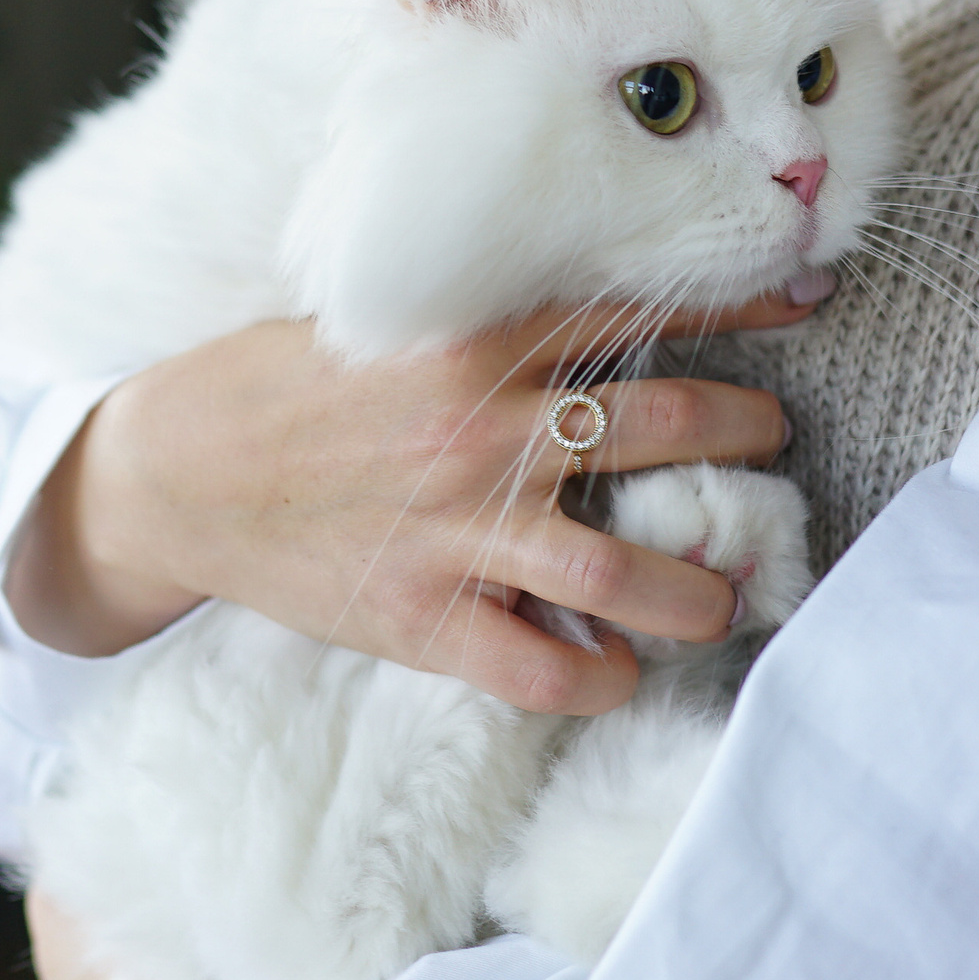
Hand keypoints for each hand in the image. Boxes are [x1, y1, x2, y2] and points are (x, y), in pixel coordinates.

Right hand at [5, 289, 818, 714]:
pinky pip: (542, 673)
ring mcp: (455, 533)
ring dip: (700, 591)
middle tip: (774, 443)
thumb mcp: (378, 316)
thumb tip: (581, 298)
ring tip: (726, 597)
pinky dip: (598, 682)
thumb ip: (480, 312)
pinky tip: (618, 673)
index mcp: (470, 338)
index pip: (633, 312)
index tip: (803, 297)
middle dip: (744, 432)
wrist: (176, 475)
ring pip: (623, 577)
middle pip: (662, 429)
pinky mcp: (421, 618)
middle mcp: (480, 432)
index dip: (737, 304)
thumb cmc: (278, 385)